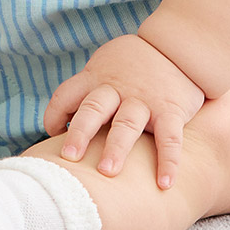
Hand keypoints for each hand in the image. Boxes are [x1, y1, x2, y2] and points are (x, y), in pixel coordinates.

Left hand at [43, 34, 204, 189]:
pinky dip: (168, 161)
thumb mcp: (105, 65)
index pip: (66, 94)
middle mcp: (117, 88)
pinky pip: (170, 137)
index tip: (53, 133)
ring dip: (116, 147)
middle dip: (80, 133)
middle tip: (69, 157)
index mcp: (96, 77)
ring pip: (127, 123)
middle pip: (93, 109)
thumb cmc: (132, 64)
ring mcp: (144, 99)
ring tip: (107, 172)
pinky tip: (164, 184)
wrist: (177, 45)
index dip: (55, 114)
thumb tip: (61, 121)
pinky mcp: (171, 109)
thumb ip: (86, 89)